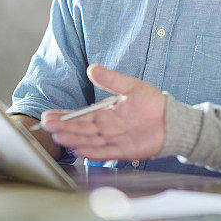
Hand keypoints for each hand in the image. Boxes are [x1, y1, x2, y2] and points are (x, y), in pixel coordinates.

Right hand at [41, 64, 165, 160]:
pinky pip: (106, 152)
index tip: (49, 116)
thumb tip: (92, 68)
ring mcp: (114, 140)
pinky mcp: (125, 150)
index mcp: (106, 113)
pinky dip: (93, 151)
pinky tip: (80, 150)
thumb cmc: (152, 103)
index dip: (65, 116)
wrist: (172, 120)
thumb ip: (111, 80)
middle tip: (47, 126)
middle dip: (64, 127)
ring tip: (59, 137)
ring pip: (90, 140)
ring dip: (74, 139)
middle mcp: (107, 128)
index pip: (81, 115)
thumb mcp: (131, 86)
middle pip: (81, 129)